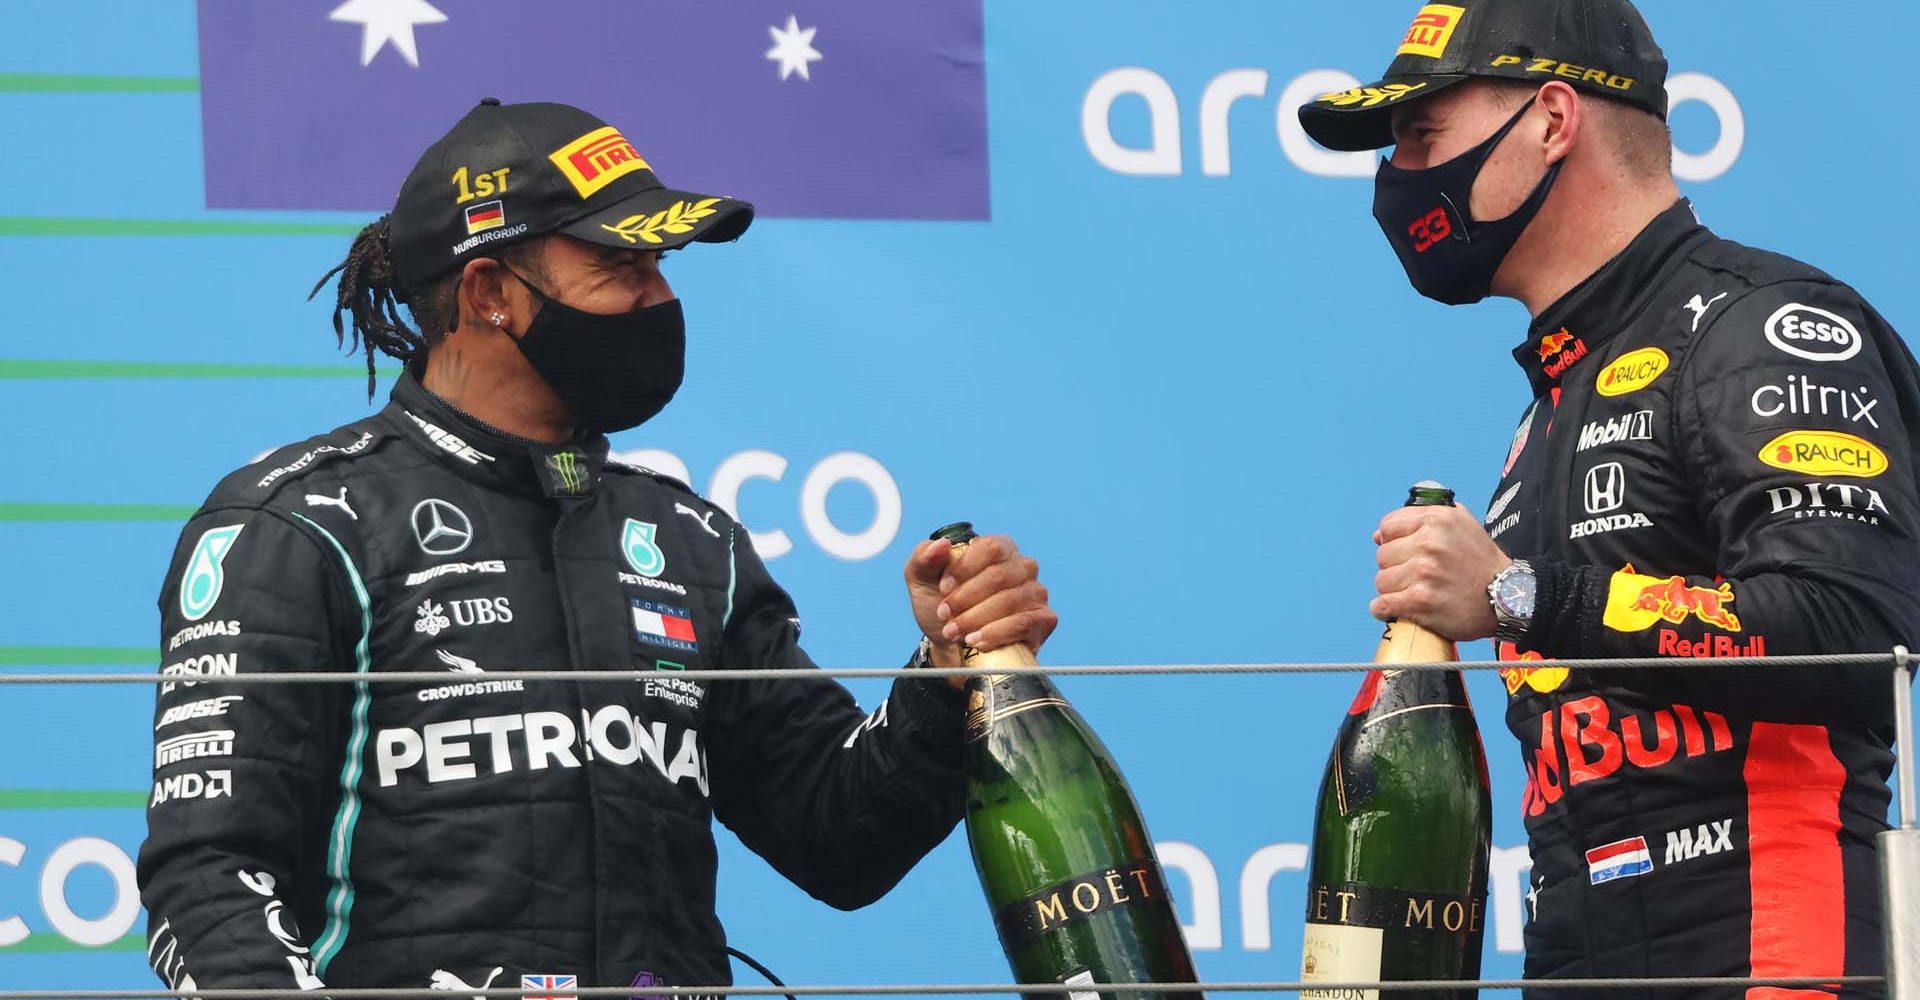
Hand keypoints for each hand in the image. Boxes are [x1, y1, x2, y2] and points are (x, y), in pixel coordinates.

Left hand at [904, 534, 1056, 682]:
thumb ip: (924, 558)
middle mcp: (1022, 566)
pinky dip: (995, 633)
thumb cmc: (941, 607)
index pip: (989, 548)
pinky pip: (1022, 623)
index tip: (943, 588)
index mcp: (998, 548)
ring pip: (1009, 601)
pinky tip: (976, 641)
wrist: (951, 646)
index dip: (964, 568)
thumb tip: (940, 544)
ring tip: (954, 632)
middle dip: (965, 599)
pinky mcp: (1043, 619)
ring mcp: (1036, 593)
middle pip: (998, 576)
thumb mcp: (922, 581)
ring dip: (975, 619)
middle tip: (945, 616)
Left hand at [1371, 503, 1510, 640]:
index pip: (1387, 527)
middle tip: (1414, 576)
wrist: (1508, 596)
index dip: (1391, 541)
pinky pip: (1383, 604)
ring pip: (1382, 581)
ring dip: (1393, 590)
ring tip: (1412, 592)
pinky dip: (1385, 609)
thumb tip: (1379, 534)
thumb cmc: (1483, 563)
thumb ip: (1423, 518)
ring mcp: (1424, 572)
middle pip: (1382, 556)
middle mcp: (1429, 543)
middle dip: (1395, 567)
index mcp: (1436, 520)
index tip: (1402, 552)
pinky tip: (1396, 609)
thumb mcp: (1462, 523)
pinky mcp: (1421, 601)